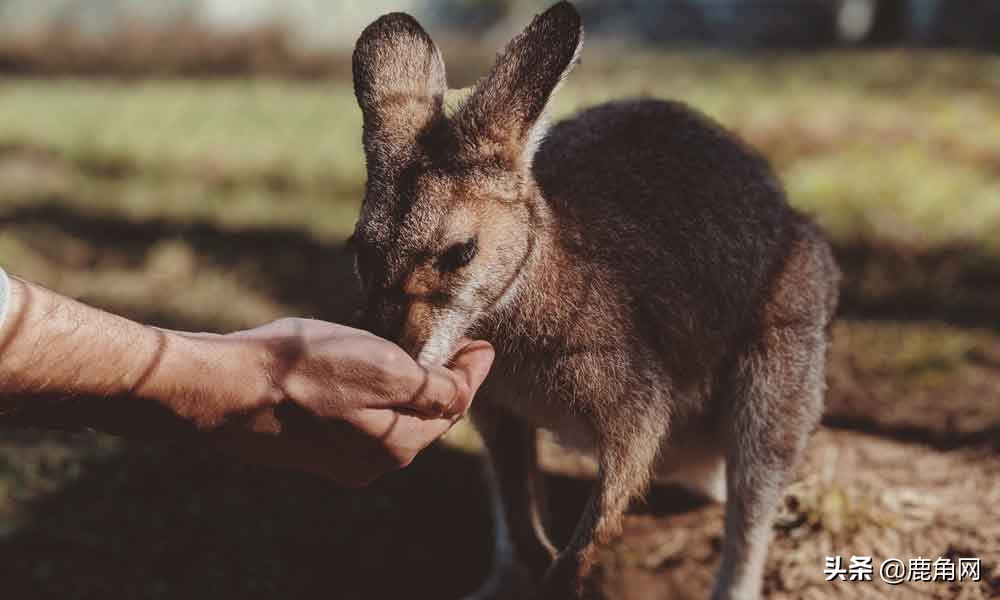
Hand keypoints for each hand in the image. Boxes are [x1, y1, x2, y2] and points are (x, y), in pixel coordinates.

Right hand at [195, 319, 493, 485]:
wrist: (221, 387)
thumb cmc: (304, 371)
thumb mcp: (385, 371)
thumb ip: (436, 388)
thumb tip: (471, 387)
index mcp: (398, 447)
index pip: (452, 406)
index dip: (472, 371)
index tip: (484, 343)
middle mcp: (372, 463)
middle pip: (422, 418)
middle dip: (440, 383)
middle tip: (454, 345)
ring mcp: (337, 457)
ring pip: (388, 418)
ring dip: (405, 388)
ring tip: (413, 353)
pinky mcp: (308, 443)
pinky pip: (355, 417)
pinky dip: (371, 393)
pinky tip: (362, 371)